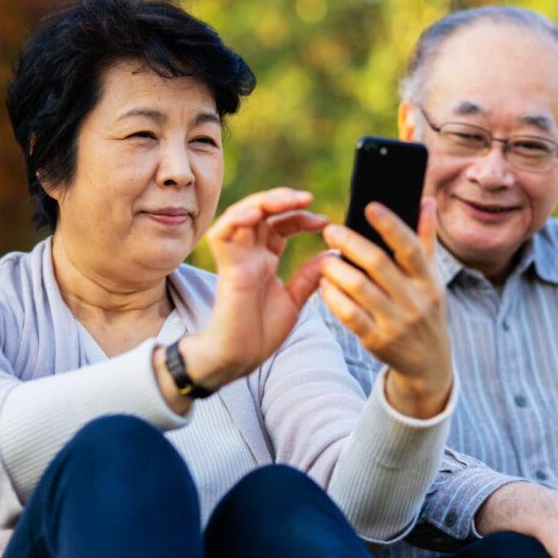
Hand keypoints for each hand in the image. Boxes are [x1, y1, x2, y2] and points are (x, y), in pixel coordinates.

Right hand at [175, 188, 328, 392]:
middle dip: (284, 201)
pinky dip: (237, 218)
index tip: (325, 222)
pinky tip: (258, 214)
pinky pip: (222, 233)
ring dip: (265, 202)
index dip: (300, 217)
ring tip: (289, 200)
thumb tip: (335, 253)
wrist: (240, 358)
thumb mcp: (295, 300)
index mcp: (264, 260)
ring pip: (242, 214)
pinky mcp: (226, 267)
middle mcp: (249, 254)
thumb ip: (311, 276)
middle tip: (308, 199)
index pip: (280, 226)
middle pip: (262, 213)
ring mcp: (237, 258)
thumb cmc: (262, 333)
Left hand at [319, 197, 452, 418]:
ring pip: (360, 290)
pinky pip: (350, 316)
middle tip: (330, 230)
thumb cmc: (425, 307)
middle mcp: (415, 300)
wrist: (428, 361)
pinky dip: (334, 298)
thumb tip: (425, 200)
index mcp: (428, 280)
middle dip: (352, 244)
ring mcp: (396, 322)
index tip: (369, 206)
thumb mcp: (430, 277)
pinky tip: (323, 284)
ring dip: (338, 270)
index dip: (390, 225)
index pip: (410, 247)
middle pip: (379, 265)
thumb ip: (424, 239)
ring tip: (323, 258)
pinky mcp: (377, 341)